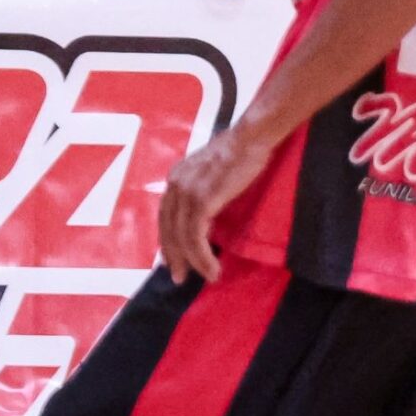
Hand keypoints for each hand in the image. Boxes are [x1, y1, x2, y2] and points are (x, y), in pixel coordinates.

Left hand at [158, 121, 271, 283]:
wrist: (250, 138)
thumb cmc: (239, 152)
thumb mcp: (212, 171)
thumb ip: (203, 189)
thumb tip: (205, 214)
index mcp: (176, 177)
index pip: (165, 215)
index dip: (167, 239)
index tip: (171, 259)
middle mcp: (175, 184)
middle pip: (167, 228)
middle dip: (173, 256)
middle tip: (179, 277)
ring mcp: (186, 192)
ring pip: (181, 237)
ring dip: (192, 262)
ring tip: (205, 277)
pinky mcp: (201, 200)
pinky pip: (196, 236)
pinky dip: (202, 256)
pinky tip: (212, 268)